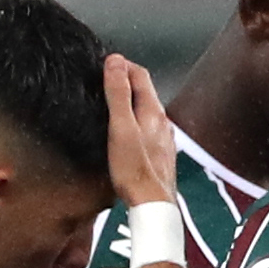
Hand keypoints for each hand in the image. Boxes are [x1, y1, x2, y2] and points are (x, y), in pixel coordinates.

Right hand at [103, 53, 177, 210]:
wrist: (152, 205)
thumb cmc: (135, 170)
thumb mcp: (120, 126)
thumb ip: (118, 93)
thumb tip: (115, 62)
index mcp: (154, 111)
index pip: (141, 74)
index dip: (122, 64)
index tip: (105, 63)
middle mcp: (163, 122)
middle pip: (145, 91)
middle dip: (126, 80)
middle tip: (105, 78)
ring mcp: (163, 138)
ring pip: (146, 110)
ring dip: (130, 101)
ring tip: (111, 101)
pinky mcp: (160, 154)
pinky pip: (147, 128)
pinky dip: (135, 120)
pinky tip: (125, 130)